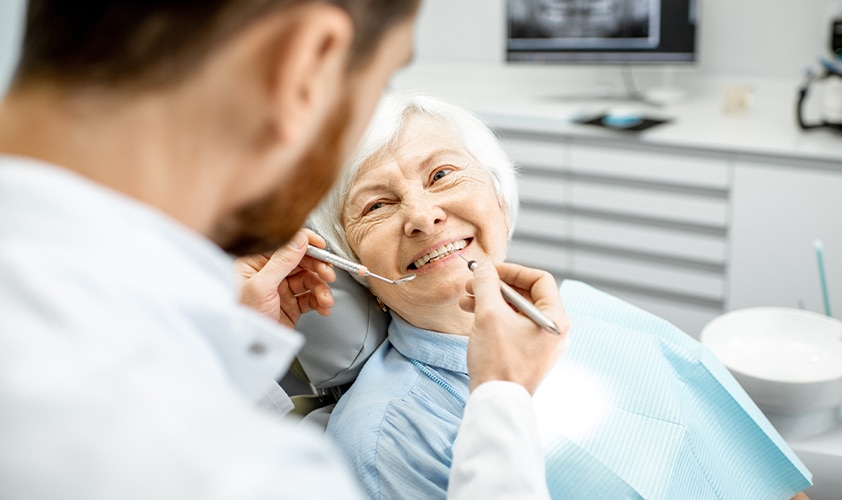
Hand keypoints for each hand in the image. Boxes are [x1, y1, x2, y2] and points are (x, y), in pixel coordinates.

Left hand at [234, 228, 335, 328]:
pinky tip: (323, 307)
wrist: (249, 348)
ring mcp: (281, 289)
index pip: (285, 245)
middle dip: (318, 268)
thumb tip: (299, 239)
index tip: (321, 246)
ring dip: (321, 289)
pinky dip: (320, 301)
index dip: (305, 243)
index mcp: (255, 263)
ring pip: (309, 280)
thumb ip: (282, 261)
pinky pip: (310, 297)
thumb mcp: (262, 286)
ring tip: (326, 300)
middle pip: (301, 262)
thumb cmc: (245, 319)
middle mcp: (269, 273)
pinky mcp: (290, 305)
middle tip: (329, 275)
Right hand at [459, 262, 568, 394]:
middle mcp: (553, 331)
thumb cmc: (498, 361)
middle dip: (496, 286)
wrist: (495, 402)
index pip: (540, 279)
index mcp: (555, 319)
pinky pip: (513, 327)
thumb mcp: (489, 314)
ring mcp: (541, 345)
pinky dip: (494, 318)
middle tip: (472, 283)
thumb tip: (483, 268)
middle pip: (526, 295)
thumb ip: (486, 284)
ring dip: (491, 301)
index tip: (489, 270)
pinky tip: (472, 316)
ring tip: (465, 300)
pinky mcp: (528, 355)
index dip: (512, 270)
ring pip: (516, 311)